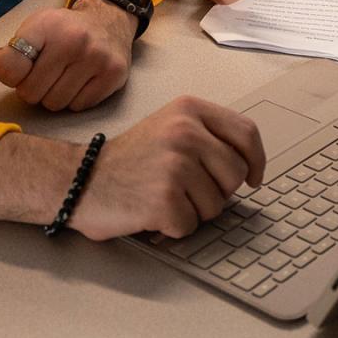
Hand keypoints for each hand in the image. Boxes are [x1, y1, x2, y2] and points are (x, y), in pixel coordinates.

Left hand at [0, 0, 136, 111]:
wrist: (107, 22)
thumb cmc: (59, 33)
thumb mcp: (27, 37)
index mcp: (45, 25)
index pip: (9, 69)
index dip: (11, 74)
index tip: (22, 65)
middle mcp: (73, 39)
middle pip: (31, 92)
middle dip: (33, 87)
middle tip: (46, 70)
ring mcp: (96, 57)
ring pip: (54, 104)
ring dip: (53, 96)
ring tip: (63, 75)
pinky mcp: (113, 74)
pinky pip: (77, 107)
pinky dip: (74, 100)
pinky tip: (80, 80)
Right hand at [71, 96, 265, 240]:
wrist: (81, 179)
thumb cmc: (129, 159)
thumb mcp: (170, 127)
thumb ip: (208, 135)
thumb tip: (248, 163)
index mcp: (190, 110)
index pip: (246, 133)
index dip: (256, 160)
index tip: (253, 178)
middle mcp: (186, 131)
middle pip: (235, 174)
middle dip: (218, 191)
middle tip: (187, 190)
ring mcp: (176, 164)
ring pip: (217, 205)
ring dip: (194, 211)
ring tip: (164, 196)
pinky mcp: (164, 198)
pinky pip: (191, 226)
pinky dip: (174, 227)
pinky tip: (152, 211)